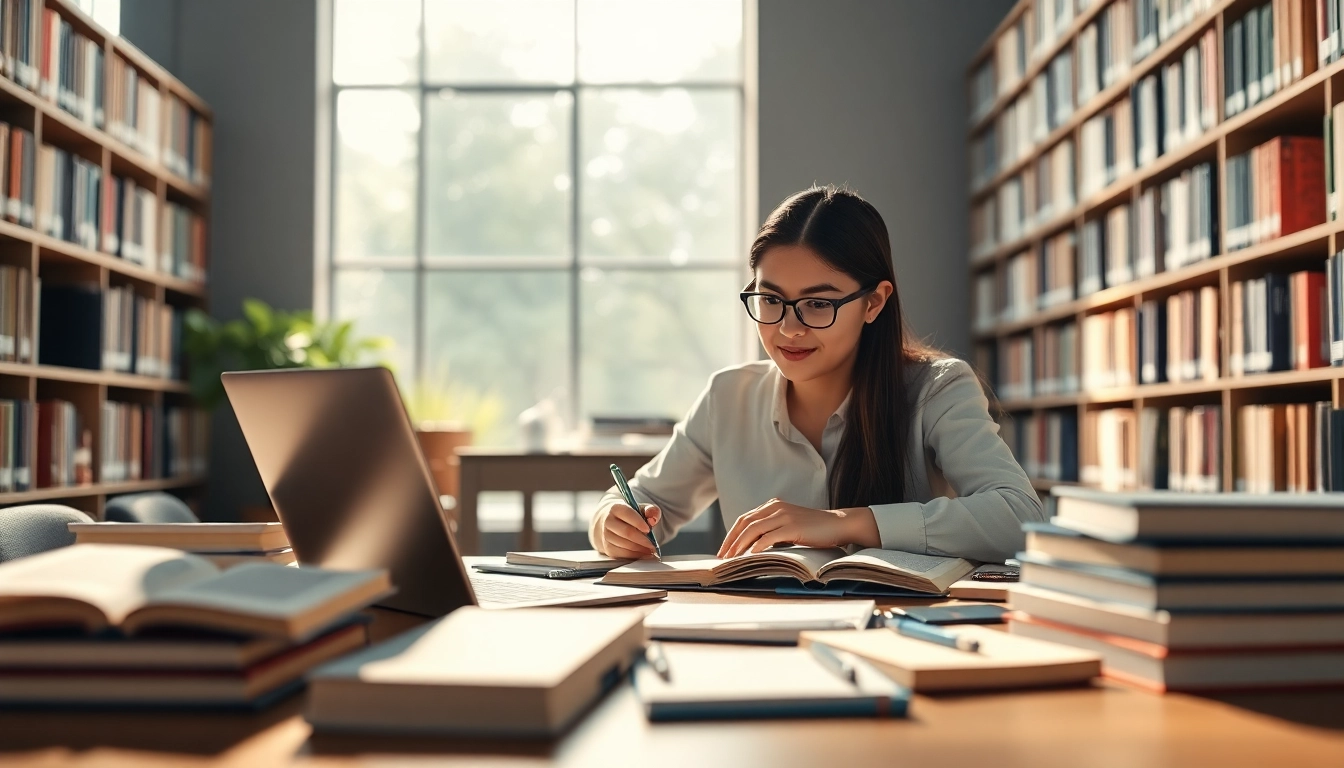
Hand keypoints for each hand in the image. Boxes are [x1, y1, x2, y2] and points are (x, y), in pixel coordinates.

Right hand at [595, 503, 661, 558]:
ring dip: (640, 549)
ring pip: (625, 545)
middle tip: (653, 544)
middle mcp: (608, 521)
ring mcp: (606, 536)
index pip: (627, 514)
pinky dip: (635, 555)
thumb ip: (650, 510)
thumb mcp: (640, 509)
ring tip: (650, 549)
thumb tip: (653, 519)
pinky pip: (622, 554)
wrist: (611, 523)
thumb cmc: (629, 516)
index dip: (639, 522)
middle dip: (642, 539)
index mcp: (616, 508)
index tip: (648, 530)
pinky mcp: (608, 548)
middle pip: (626, 532)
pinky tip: (643, 554)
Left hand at [716, 498, 879, 558]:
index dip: (731, 535)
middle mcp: (775, 507)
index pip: (744, 519)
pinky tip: (750, 556)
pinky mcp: (792, 526)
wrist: (839, 524)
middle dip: (730, 541)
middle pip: (744, 523)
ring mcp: (784, 516)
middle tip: (722, 558)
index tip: (723, 550)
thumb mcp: (789, 525)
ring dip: (739, 546)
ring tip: (732, 559)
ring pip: (753, 530)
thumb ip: (773, 529)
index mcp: (772, 505)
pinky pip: (768, 537)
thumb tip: (752, 547)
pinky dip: (757, 546)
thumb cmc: (815, 528)